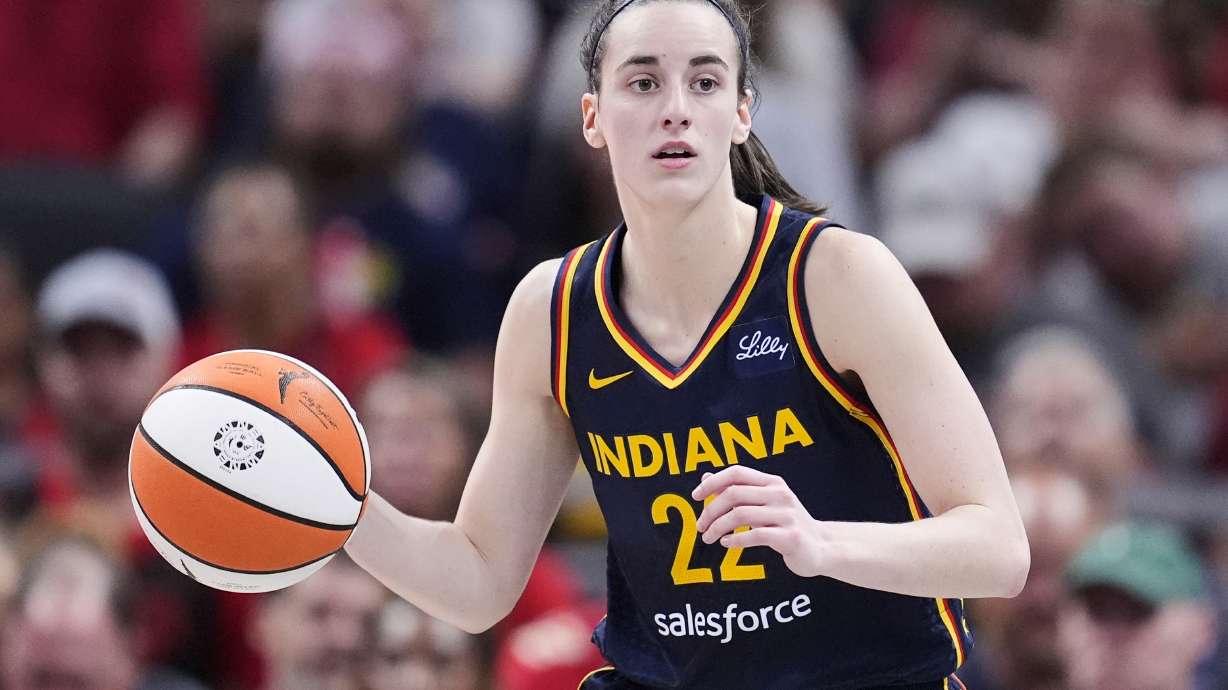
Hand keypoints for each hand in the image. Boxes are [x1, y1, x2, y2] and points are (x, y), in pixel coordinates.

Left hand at [692, 466, 827, 577]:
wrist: (822, 548)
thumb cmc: (787, 524)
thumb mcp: (764, 503)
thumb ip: (738, 490)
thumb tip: (706, 477)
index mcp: (773, 483)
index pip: (736, 472)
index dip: (712, 482)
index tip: (695, 496)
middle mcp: (780, 495)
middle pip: (733, 494)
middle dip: (710, 510)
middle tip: (700, 526)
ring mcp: (786, 515)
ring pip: (740, 514)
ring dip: (717, 527)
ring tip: (708, 537)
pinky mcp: (789, 537)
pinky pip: (754, 535)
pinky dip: (734, 540)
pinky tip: (726, 543)